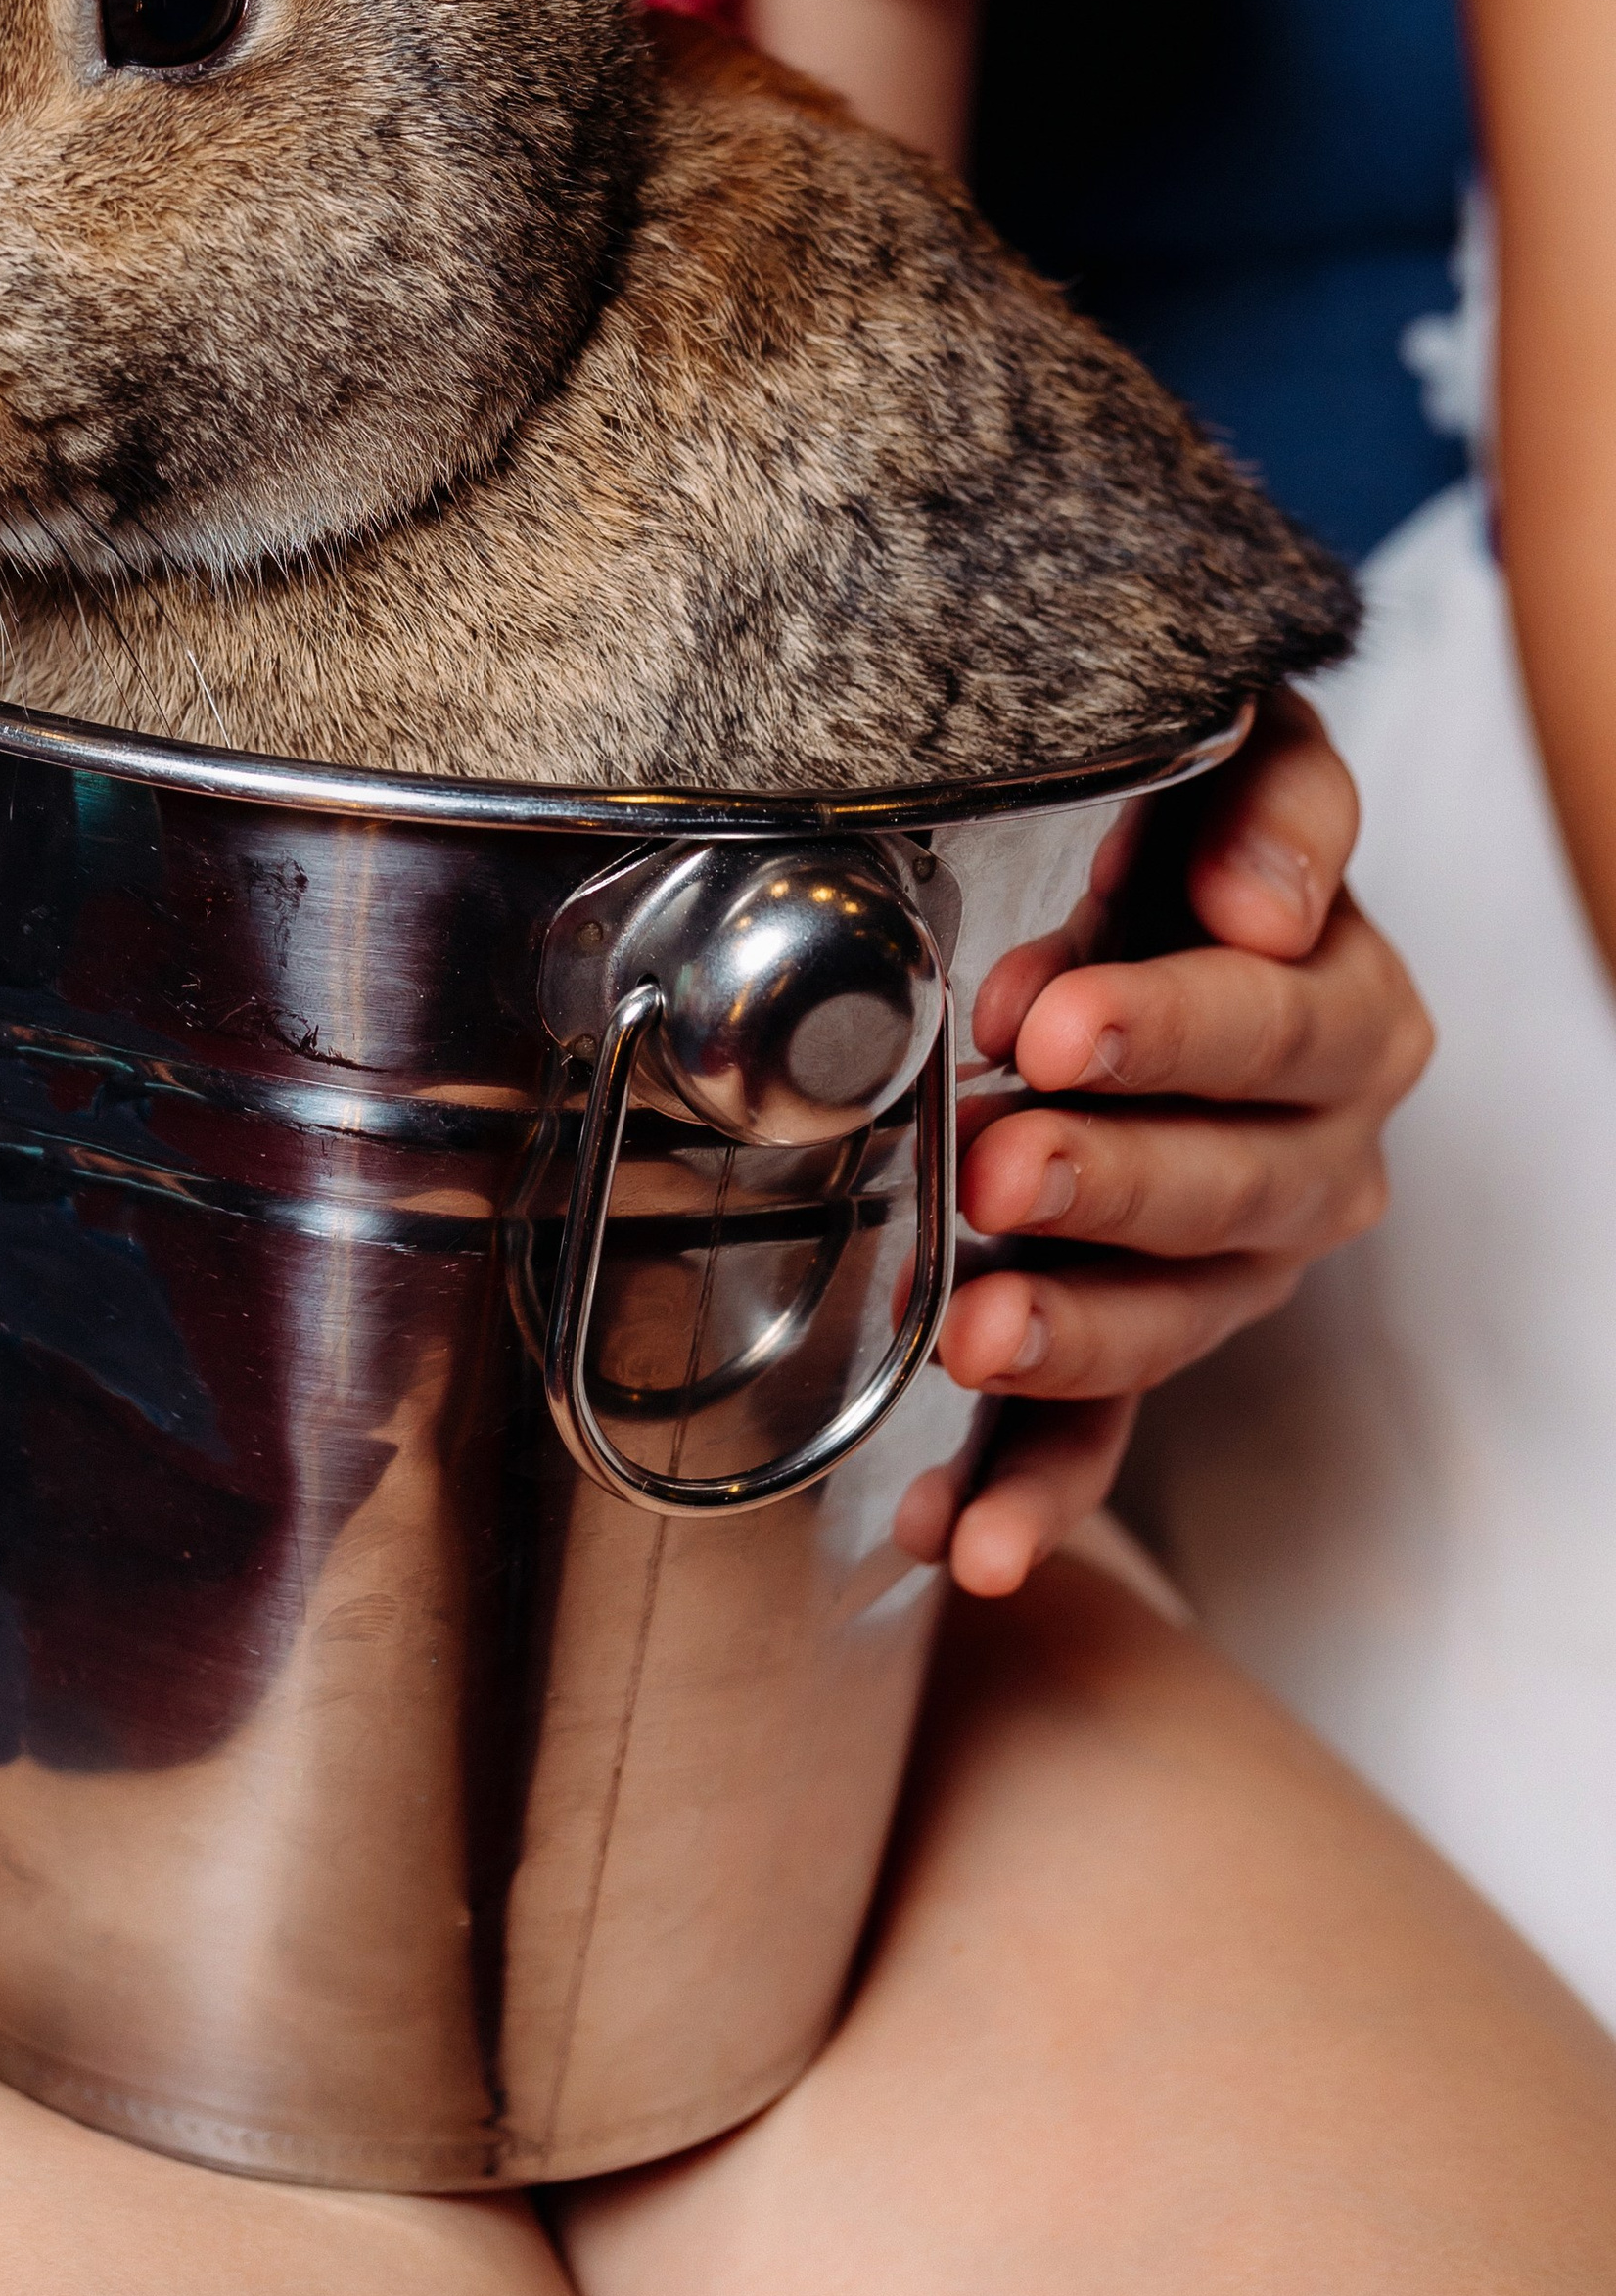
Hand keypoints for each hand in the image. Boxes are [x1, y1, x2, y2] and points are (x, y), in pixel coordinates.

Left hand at [896, 689, 1433, 1597]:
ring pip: (1168, 1319)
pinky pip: (1098, 1437)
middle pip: (1228, 1185)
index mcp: (1345, 1013)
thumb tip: (1277, 905)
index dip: (1164, 1024)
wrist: (1119, 901)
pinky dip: (1028, 1492)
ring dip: (1072, 1338)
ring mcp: (1226, 1268)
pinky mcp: (1134, 1342)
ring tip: (974, 1335)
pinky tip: (951, 1542)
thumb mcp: (1230, 753)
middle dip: (1109, 1181)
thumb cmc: (1171, 825)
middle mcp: (1312, 1157)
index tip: (1042, 1019)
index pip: (1274, 1025)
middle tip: (996, 1168)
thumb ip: (1271, 795)